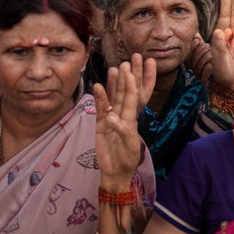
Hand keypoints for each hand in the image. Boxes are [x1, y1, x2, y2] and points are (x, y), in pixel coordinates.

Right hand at [94, 53, 156, 182]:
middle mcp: (123, 115)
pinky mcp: (100, 125)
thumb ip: (122, 130)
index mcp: (133, 119)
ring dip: (114, 84)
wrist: (115, 172)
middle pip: (125, 93)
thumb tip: (111, 117)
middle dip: (127, 78)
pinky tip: (98, 86)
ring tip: (114, 68)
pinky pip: (100, 109)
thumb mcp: (129, 145)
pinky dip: (99, 98)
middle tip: (128, 61)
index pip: (135, 97)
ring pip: (113, 98)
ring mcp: (111, 119)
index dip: (135, 83)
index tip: (133, 70)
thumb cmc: (127, 159)